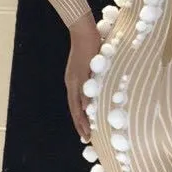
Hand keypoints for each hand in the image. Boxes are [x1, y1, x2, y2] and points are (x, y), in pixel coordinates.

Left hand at [64, 13, 101, 141]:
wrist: (83, 32)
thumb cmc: (90, 48)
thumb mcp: (91, 68)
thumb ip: (93, 80)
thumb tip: (99, 90)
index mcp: (73, 83)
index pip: (75, 106)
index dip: (79, 120)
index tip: (85, 132)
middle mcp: (72, 83)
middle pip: (74, 109)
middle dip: (80, 125)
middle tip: (86, 139)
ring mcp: (75, 79)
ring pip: (76, 104)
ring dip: (81, 119)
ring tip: (87, 132)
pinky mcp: (81, 73)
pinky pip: (83, 90)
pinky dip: (84, 102)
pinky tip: (87, 112)